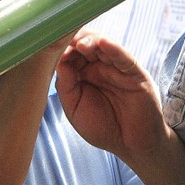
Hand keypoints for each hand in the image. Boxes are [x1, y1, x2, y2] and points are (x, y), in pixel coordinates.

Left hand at [55, 30, 166, 158]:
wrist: (131, 145)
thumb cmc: (103, 128)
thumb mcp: (75, 109)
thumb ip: (66, 87)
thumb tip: (59, 62)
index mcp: (83, 74)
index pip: (71, 54)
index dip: (61, 49)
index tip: (50, 48)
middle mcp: (100, 67)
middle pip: (86, 44)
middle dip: (74, 40)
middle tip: (65, 40)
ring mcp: (117, 68)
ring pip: (104, 46)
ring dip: (92, 41)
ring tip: (80, 44)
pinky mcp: (134, 73)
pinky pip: (123, 57)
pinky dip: (114, 49)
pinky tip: (104, 44)